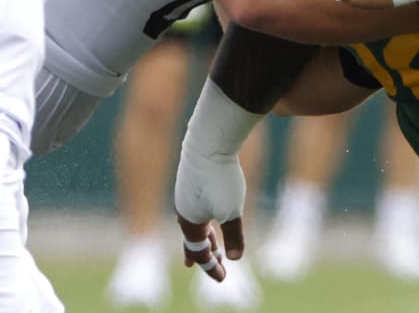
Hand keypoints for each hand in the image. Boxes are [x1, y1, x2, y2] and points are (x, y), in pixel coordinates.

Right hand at [174, 150, 244, 281]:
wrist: (208, 140)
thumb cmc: (220, 178)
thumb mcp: (232, 211)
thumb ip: (233, 236)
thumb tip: (234, 258)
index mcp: (190, 221)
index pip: (199, 251)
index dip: (210, 266)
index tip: (223, 277)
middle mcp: (183, 207)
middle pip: (191, 237)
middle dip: (200, 252)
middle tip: (198, 265)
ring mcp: (185, 191)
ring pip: (193, 219)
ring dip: (202, 233)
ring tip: (207, 238)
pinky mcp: (191, 176)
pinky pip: (195, 204)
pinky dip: (202, 216)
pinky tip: (207, 209)